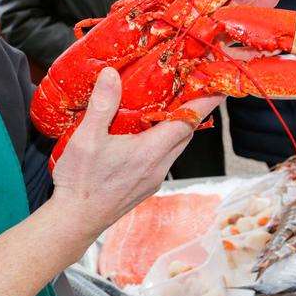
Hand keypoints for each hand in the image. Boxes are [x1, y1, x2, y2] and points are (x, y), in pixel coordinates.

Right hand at [49, 68, 222, 238]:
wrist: (75, 220)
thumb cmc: (80, 182)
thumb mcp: (86, 138)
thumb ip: (102, 104)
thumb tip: (112, 75)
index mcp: (149, 152)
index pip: (187, 123)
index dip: (205, 103)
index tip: (220, 88)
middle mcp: (157, 167)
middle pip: (185, 135)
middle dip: (191, 112)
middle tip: (190, 89)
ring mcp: (152, 180)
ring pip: (173, 148)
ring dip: (175, 128)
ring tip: (164, 108)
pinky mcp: (143, 187)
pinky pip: (161, 159)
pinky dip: (160, 142)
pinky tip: (141, 136)